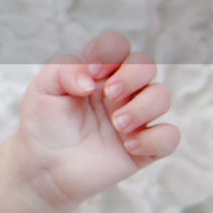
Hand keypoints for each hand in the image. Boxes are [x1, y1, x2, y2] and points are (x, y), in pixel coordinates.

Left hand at [15, 31, 179, 209]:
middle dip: (132, 76)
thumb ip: (64, 70)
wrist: (42, 166)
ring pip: (162, 96)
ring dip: (143, 107)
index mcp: (97, 72)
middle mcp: (120, 91)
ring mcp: (135, 118)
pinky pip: (170, 137)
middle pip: (146, 65)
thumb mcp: (42, 89)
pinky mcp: (144, 147)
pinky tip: (129, 146)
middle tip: (109, 96)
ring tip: (117, 125)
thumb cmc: (44, 123)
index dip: (110, 52)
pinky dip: (155, 139)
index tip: (93, 72)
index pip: (117, 45)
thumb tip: (91, 80)